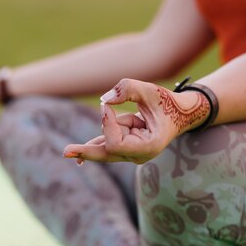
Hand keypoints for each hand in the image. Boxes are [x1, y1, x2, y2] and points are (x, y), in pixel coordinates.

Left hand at [63, 78, 209, 163]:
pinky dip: (94, 143)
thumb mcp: (149, 90)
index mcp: (149, 146)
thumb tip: (104, 100)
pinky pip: (106, 144)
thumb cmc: (166, 102)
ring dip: (99, 133)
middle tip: (65, 152)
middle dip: (86, 151)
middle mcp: (139, 155)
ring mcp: (132, 155)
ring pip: (104, 146)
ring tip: (71, 149)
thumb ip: (127, 89)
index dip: (108, 125)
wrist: (179, 114)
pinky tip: (76, 156)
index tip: (107, 106)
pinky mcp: (126, 149)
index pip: (116, 143)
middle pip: (107, 154)